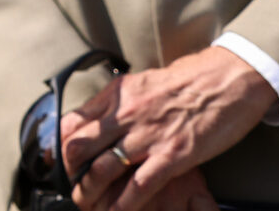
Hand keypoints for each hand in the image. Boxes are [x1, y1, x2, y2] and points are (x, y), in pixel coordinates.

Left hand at [62, 48, 277, 210]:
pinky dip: (126, 202)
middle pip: (81, 148)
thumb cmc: (185, 82)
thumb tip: (93, 119)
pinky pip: (141, 183)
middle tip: (68, 188)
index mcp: (116, 95)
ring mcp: (149, 135)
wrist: (226, 80)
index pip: (72, 122)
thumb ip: (115, 102)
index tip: (52, 162)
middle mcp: (126, 115)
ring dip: (91, 191)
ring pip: (105, 169)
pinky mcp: (174, 154)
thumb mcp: (140, 84)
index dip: (58, 146)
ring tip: (85, 205)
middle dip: (69, 173)